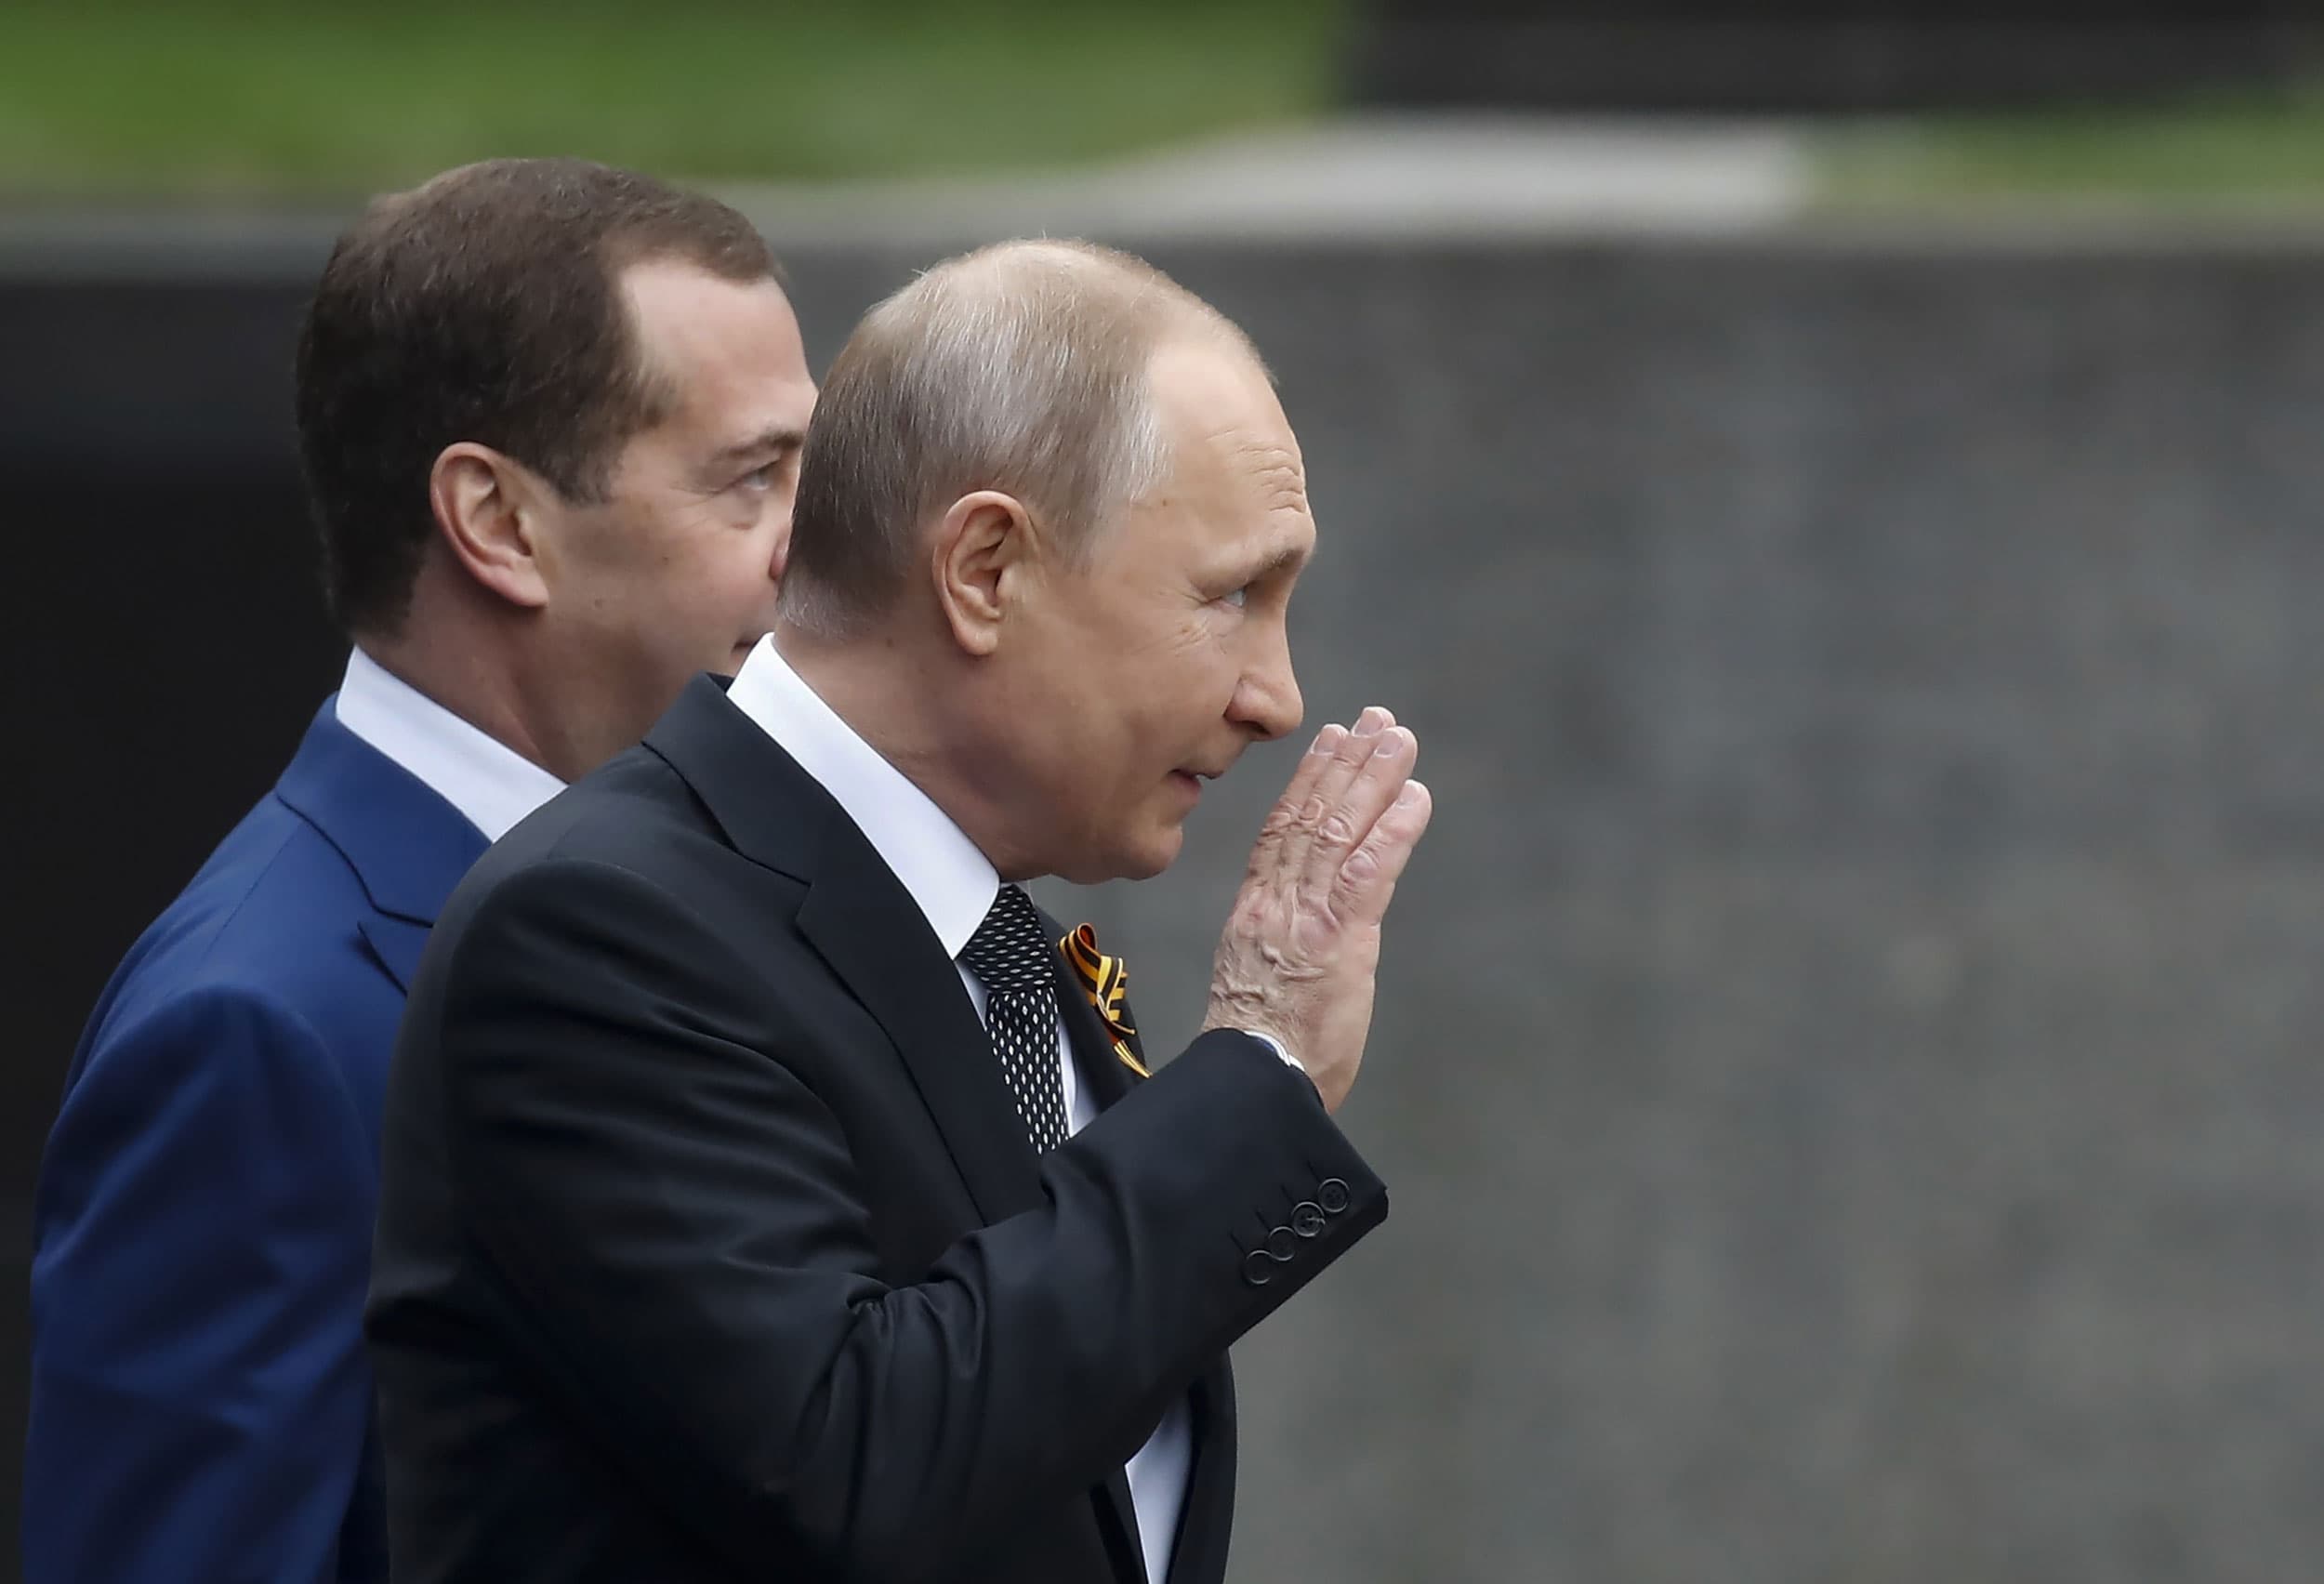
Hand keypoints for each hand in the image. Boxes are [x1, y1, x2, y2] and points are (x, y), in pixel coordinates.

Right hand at [1203, 706, 1432, 1112]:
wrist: (1253, 1080)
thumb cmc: (1260, 1051)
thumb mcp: (1256, 982)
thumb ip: (1280, 945)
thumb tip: (1302, 936)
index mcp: (1254, 912)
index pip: (1281, 830)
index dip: (1307, 781)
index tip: (1329, 741)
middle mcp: (1277, 903)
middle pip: (1313, 815)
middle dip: (1347, 762)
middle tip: (1376, 719)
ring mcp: (1307, 916)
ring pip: (1340, 829)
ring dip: (1374, 777)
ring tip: (1398, 737)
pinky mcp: (1340, 938)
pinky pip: (1369, 870)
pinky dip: (1394, 829)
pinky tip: (1415, 797)